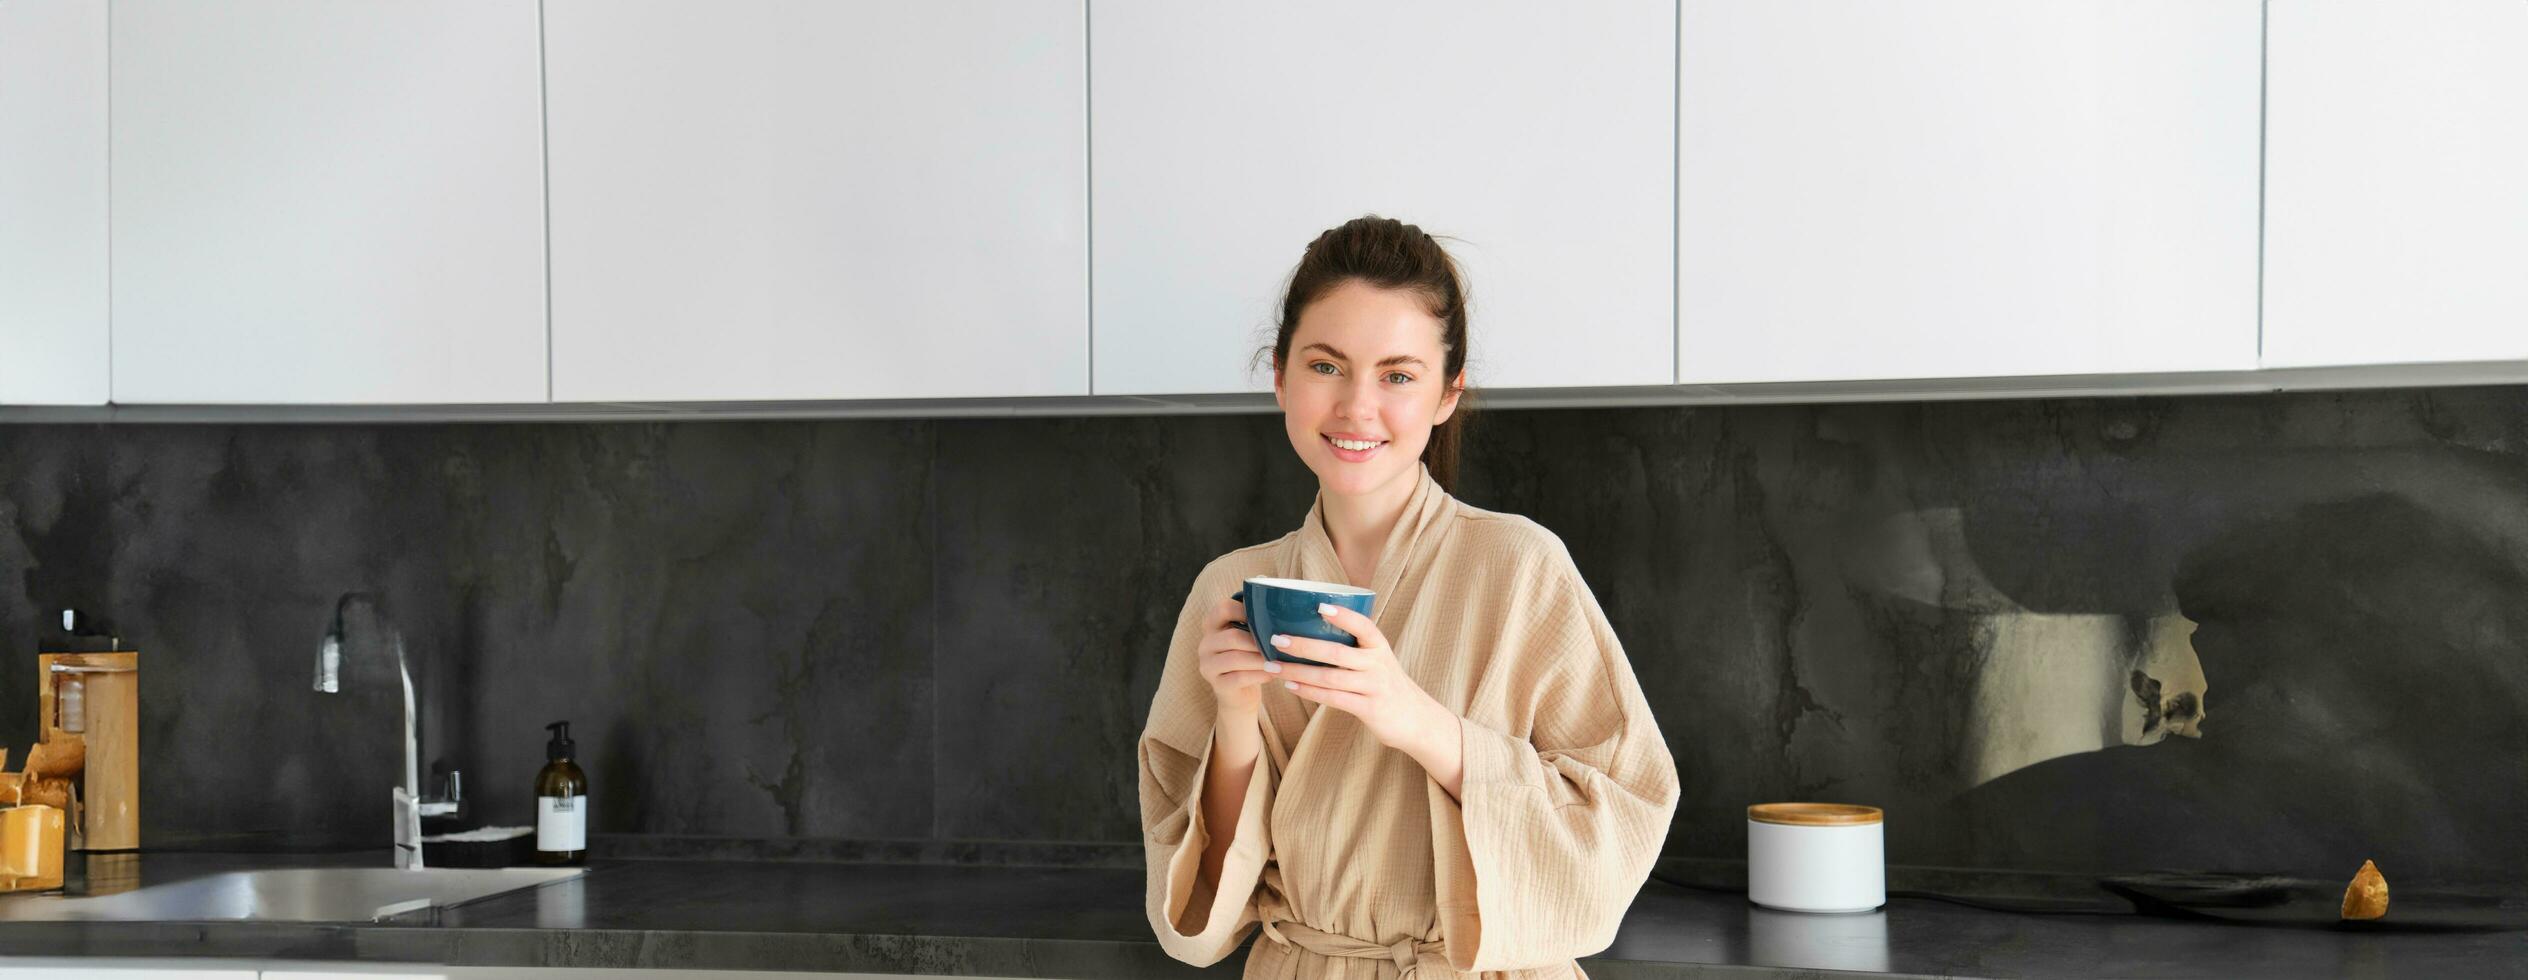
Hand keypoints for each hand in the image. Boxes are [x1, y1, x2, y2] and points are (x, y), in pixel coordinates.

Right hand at [1198, 593, 1280, 716]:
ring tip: (1278, 661)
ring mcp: (1208, 665)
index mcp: (1212, 626)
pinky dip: (1259, 675)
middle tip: (1278, 645)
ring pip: (1235, 658)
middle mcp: (1205, 644)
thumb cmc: (1249, 659)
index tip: (1266, 619)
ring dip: (1260, 659)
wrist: (1240, 695)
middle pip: (1232, 636)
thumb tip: (1276, 603)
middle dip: (1258, 641)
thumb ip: (1255, 621)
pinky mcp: (1217, 685)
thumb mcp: (1249, 638)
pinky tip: (1272, 674)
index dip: (1245, 610)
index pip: (1222, 608)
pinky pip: (1239, 678)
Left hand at [1267, 604, 1447, 751]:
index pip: (1363, 625)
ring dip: (1298, 671)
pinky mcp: (1369, 708)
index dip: (1343, 616)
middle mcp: (1378, 664)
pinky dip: (1309, 692)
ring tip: (1273, 666)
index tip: (1319, 606)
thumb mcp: (1378, 659)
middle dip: (1303, 646)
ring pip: (1329, 677)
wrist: (1415, 719)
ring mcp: (1374, 687)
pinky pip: (1333, 698)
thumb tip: (1313, 627)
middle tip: (1277, 639)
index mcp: (1379, 646)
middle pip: (1336, 652)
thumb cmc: (1386, 684)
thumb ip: (1355, 646)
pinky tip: (1291, 686)